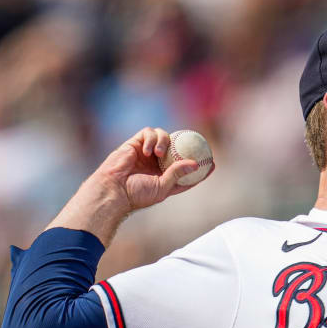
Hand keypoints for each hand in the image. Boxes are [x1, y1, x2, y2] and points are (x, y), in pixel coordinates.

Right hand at [45, 128, 215, 246]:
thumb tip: (197, 164)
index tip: (212, 163)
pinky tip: (148, 151)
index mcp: (165, 177)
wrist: (113, 189)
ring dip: (165, 141)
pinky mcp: (135, 143)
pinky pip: (149, 133)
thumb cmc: (137, 194)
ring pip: (164, 136)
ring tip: (159, 154)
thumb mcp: (163, 187)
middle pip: (177, 149)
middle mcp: (157, 163)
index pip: (186, 169)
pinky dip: (152, 139)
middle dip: (188, 145)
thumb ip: (179, 175)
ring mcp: (146, 152)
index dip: (200, 167)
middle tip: (199, 145)